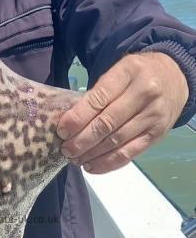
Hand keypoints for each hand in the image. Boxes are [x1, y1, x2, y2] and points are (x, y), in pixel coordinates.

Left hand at [57, 52, 188, 172]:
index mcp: (129, 72)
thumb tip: (71, 122)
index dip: (78, 118)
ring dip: (92, 154)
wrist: (174, 77)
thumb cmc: (138, 75)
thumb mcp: (119, 71)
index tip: (62, 131)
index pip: (99, 99)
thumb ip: (99, 93)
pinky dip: (108, 163)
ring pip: (116, 141)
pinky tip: (92, 166)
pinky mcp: (157, 134)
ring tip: (76, 159)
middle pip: (107, 123)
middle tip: (66, 150)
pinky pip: (130, 153)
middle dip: (82, 140)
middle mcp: (144, 93)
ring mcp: (153, 116)